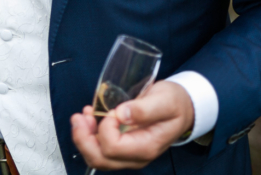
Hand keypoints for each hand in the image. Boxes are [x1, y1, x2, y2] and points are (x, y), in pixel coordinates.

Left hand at [70, 80, 194, 170]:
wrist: (182, 108)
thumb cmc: (174, 103)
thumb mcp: (164, 100)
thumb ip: (144, 109)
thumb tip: (121, 114)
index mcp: (147, 147)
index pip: (114, 148)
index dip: (105, 129)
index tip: (111, 111)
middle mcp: (135, 156)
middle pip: (100, 159)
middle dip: (83, 139)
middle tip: (79, 117)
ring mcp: (127, 154)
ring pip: (96, 157)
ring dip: (83, 137)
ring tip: (81, 116)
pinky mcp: (121, 147)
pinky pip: (99, 148)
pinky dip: (88, 135)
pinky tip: (89, 117)